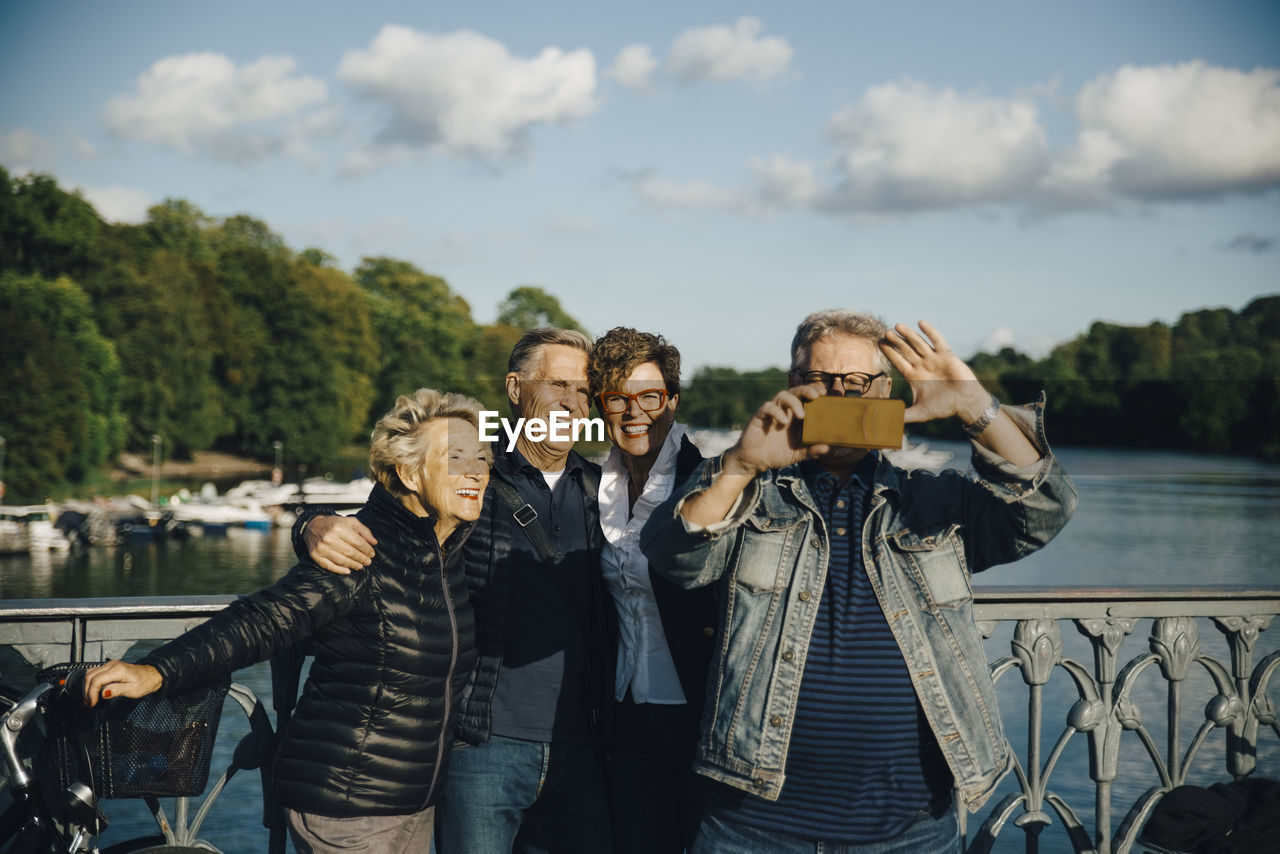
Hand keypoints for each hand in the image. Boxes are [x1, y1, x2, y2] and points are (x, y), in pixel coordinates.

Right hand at [83, 661, 161, 706]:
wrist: (152, 675)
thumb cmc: (145, 683)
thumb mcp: (133, 690)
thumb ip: (117, 690)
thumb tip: (103, 693)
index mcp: (118, 670)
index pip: (97, 680)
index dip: (91, 693)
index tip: (92, 703)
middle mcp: (112, 665)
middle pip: (90, 676)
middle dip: (86, 691)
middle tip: (89, 703)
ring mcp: (110, 665)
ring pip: (90, 673)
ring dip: (86, 686)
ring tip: (89, 699)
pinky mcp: (110, 667)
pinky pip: (95, 673)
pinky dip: (90, 682)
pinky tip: (92, 691)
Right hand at [307, 515, 376, 573]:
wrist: (312, 526)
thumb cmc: (333, 524)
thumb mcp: (350, 522)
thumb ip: (364, 531)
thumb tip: (374, 542)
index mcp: (339, 528)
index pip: (357, 542)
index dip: (367, 549)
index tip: (372, 553)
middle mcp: (329, 538)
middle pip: (350, 552)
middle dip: (361, 558)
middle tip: (368, 561)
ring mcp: (322, 548)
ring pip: (341, 560)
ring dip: (353, 565)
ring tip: (360, 566)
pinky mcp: (316, 556)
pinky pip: (330, 566)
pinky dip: (340, 570)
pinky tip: (348, 570)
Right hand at [725, 384, 829, 476]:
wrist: (754, 461)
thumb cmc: (775, 454)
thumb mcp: (796, 454)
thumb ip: (811, 451)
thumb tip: (826, 447)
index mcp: (794, 417)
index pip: (805, 398)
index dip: (814, 392)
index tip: (825, 393)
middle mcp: (784, 411)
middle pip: (795, 392)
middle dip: (806, 390)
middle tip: (816, 396)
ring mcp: (772, 413)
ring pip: (782, 396)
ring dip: (793, 402)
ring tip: (802, 415)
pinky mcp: (759, 417)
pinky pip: (767, 407)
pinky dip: (776, 412)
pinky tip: (783, 422)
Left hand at [879, 321, 993, 425]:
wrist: (965, 403)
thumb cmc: (944, 408)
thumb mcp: (920, 413)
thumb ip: (903, 415)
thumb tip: (885, 421)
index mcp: (913, 376)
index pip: (898, 361)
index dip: (889, 352)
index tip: (879, 343)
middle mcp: (922, 365)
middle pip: (906, 350)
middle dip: (896, 342)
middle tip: (886, 333)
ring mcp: (933, 359)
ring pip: (918, 343)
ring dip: (908, 335)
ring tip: (897, 326)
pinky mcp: (946, 355)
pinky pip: (937, 340)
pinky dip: (929, 332)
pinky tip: (920, 323)